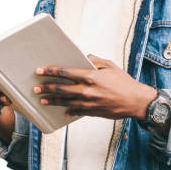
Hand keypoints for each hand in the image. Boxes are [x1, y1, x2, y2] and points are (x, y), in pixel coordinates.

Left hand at [34, 54, 156, 119]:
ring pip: (65, 102)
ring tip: (42, 99)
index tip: (40, 70)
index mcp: (90, 76)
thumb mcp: (110, 66)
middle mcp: (87, 90)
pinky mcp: (92, 112)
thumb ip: (95, 60)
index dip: (51, 70)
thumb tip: (85, 57)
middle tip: (35, 87)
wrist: (136, 102)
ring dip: (52, 100)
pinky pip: (76, 111)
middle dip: (46, 87)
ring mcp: (89, 103)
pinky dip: (68, 110)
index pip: (65, 72)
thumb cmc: (124, 82)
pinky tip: (62, 111)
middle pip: (61, 88)